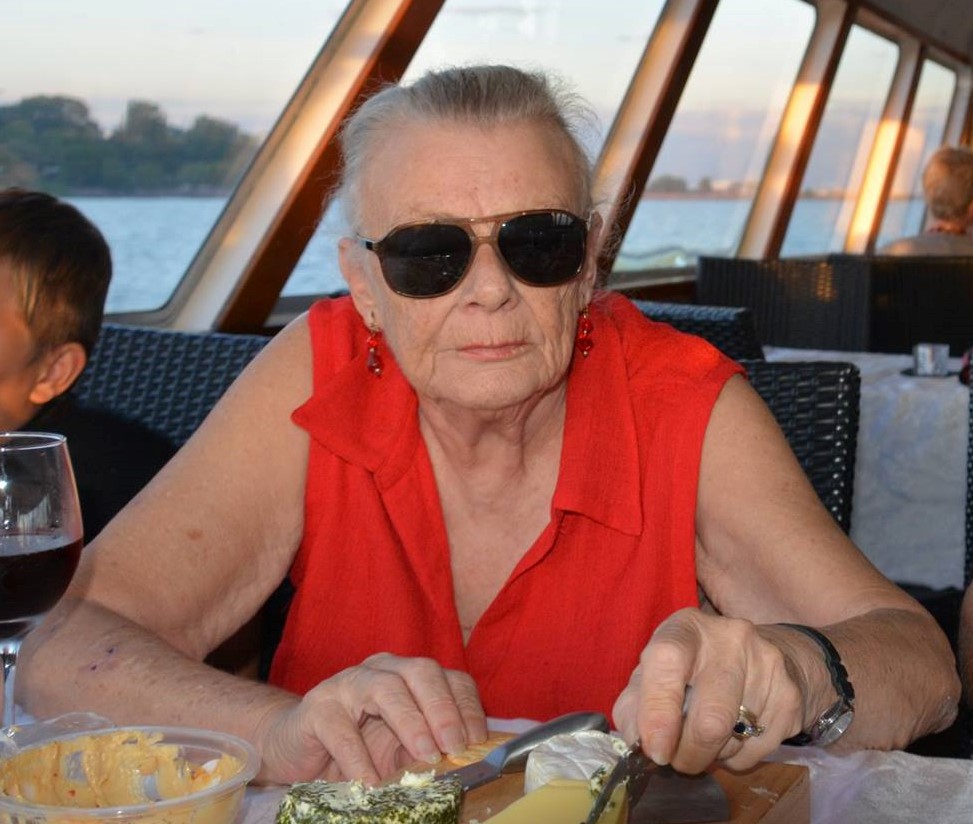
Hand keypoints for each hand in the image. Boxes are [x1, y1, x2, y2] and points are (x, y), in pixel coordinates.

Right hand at [254, 652, 486, 784]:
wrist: (294, 745)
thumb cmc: (354, 746)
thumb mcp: (397, 748)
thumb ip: (425, 748)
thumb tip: (462, 763)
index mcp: (408, 674)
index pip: (450, 678)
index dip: (466, 707)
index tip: (477, 741)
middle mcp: (382, 669)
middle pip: (421, 672)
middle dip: (443, 708)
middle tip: (455, 747)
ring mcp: (348, 683)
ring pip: (386, 688)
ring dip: (411, 722)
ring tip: (425, 757)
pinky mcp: (318, 707)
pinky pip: (342, 728)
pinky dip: (360, 758)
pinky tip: (372, 782)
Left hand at [612, 608, 804, 772]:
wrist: (763, 658)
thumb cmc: (694, 668)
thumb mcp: (656, 672)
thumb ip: (634, 704)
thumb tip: (636, 741)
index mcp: (686, 627)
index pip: (666, 661)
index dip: (657, 710)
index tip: (655, 749)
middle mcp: (729, 638)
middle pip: (709, 719)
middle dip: (687, 755)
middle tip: (677, 760)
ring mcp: (766, 665)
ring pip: (732, 741)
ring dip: (710, 756)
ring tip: (705, 740)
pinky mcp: (790, 696)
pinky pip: (756, 752)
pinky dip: (735, 758)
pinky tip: (732, 736)